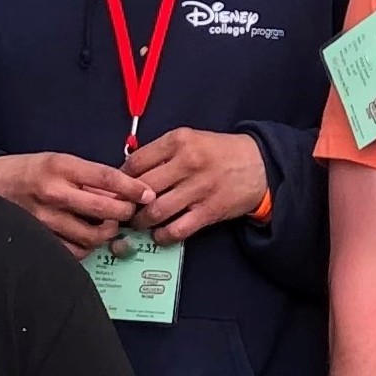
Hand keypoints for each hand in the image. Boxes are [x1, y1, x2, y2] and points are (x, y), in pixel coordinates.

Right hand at [0, 152, 153, 258]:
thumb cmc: (32, 170)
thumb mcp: (61, 161)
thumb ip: (89, 176)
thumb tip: (123, 192)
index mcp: (62, 167)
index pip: (106, 178)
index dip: (131, 188)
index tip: (147, 194)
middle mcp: (54, 192)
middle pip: (103, 209)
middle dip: (124, 213)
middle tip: (129, 212)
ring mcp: (46, 219)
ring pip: (91, 235)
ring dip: (107, 232)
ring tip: (108, 225)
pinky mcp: (39, 239)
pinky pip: (74, 251)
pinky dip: (87, 247)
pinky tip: (88, 237)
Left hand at [124, 129, 268, 244]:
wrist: (259, 165)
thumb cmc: (219, 152)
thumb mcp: (191, 139)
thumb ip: (162, 152)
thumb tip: (128, 170)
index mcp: (179, 140)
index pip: (136, 162)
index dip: (120, 179)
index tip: (117, 189)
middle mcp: (188, 163)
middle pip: (141, 188)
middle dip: (126, 203)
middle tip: (122, 210)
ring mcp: (199, 189)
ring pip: (155, 212)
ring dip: (141, 222)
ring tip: (138, 223)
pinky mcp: (209, 211)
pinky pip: (177, 230)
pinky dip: (162, 236)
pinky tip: (159, 234)